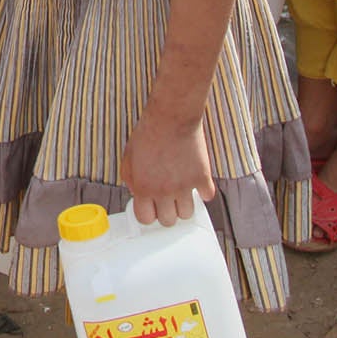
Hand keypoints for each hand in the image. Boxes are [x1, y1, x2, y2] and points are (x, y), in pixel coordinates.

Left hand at [121, 104, 212, 228]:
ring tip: (182, 190)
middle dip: (167, 211)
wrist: (172, 116)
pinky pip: (207, 196)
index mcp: (143, 187)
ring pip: (187, 214)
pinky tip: (196, 181)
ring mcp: (184, 186)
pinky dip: (203, 191)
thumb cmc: (149, 132)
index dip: (148, 213)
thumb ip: (131, 179)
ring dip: (185, 204)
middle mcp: (163, 191)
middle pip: (168, 221)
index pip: (145, 219)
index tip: (152, 206)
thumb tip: (137, 194)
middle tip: (168, 199)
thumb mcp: (129, 156)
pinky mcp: (202, 177)